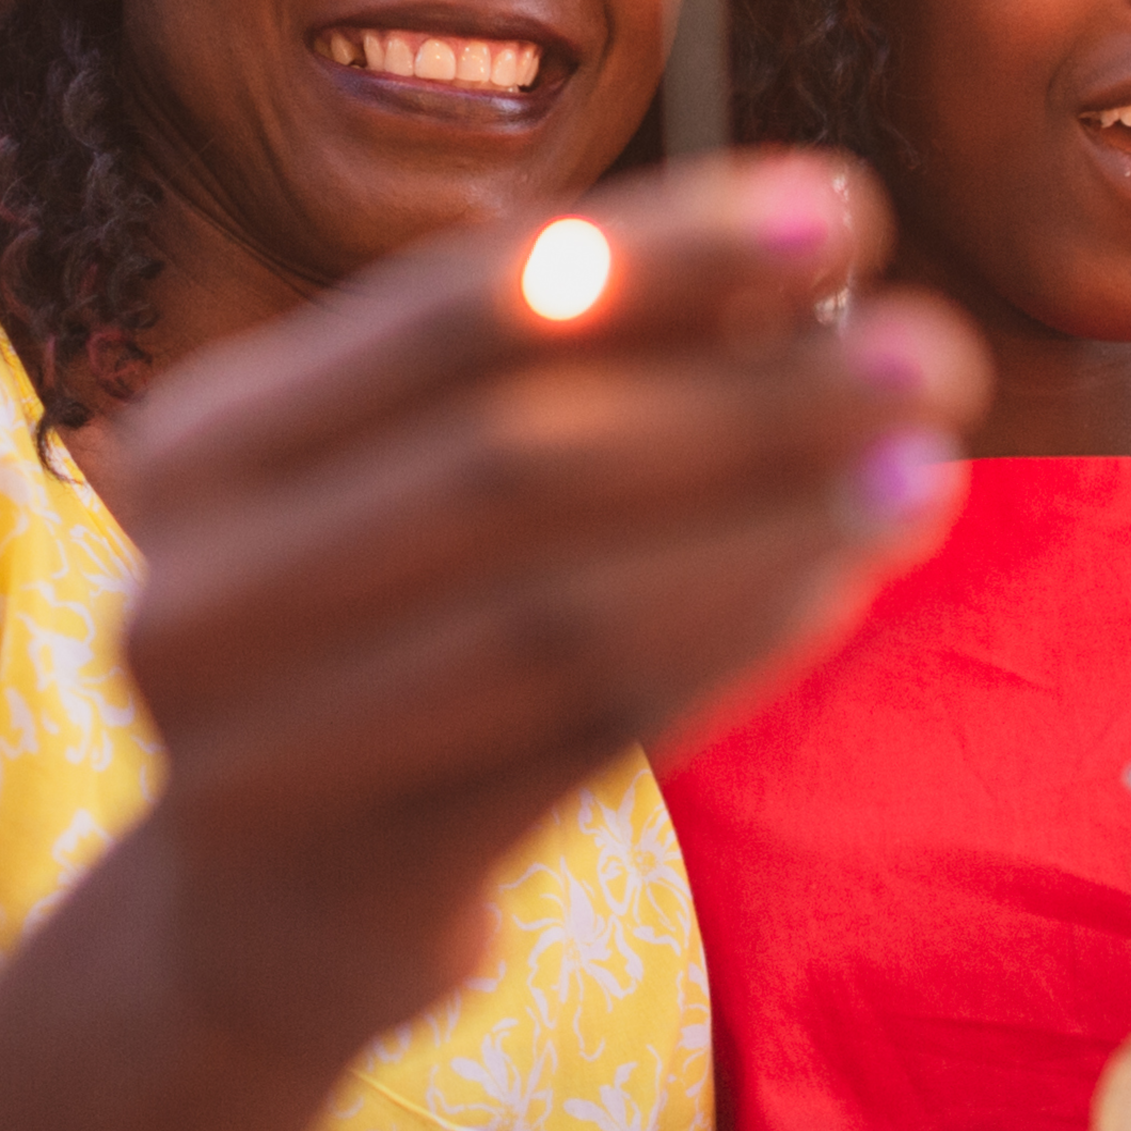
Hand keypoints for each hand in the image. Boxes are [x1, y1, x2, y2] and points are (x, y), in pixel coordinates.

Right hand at [104, 152, 982, 1041]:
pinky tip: (840, 587)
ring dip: (764, 527)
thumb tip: (811, 257)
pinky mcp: (362, 879)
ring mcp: (259, 748)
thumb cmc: (380, 648)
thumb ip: (566, 378)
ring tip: (926, 471)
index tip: (844, 208)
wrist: (257, 921)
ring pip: (556, 609)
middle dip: (742, 394)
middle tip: (933, 353)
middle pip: (508, 456)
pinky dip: (722, 649)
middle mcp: (197, 586)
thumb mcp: (414, 492)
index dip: (654, 253)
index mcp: (207, 443)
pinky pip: (577, 741)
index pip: (444, 313)